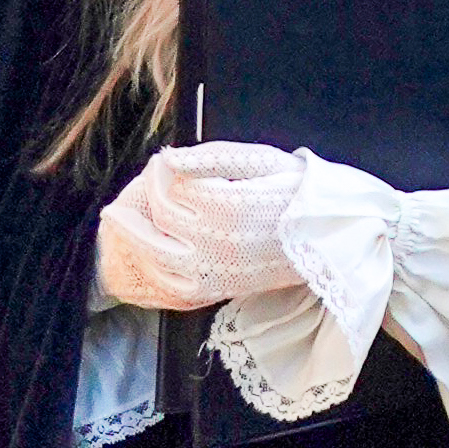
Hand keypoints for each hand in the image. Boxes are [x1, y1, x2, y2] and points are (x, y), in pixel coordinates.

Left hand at [94, 140, 321, 312]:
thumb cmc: (299, 191)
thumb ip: (212, 157)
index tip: (160, 163)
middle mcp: (217, 242)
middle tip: (116, 206)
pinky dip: (151, 274)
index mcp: (228, 205)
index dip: (160, 173)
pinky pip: (172, 288)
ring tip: (119, 231)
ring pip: (155, 260)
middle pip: (156, 224)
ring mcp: (216, 271)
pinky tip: (143, 261)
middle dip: (133, 211)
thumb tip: (169, 158)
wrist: (332, 236)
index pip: (172, 189)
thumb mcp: (262, 161)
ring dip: (133, 243)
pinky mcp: (219, 290)